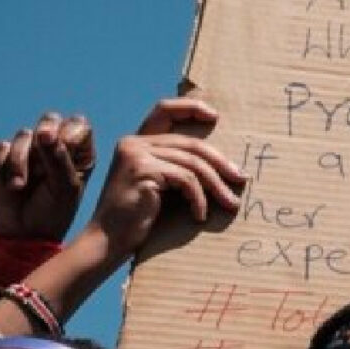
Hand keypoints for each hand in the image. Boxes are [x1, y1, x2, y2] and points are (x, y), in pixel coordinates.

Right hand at [0, 112, 96, 241]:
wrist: (24, 233)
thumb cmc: (54, 212)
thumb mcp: (64, 187)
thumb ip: (58, 158)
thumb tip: (44, 133)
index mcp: (80, 152)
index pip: (78, 125)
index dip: (69, 133)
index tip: (65, 148)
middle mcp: (56, 146)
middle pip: (50, 120)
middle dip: (44, 134)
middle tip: (40, 147)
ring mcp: (30, 151)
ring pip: (23, 135)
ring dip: (20, 159)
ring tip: (21, 185)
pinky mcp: (6, 158)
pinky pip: (1, 147)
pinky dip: (4, 164)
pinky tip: (10, 184)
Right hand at [88, 98, 244, 258]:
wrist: (108, 241)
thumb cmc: (138, 218)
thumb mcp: (160, 185)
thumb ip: (176, 166)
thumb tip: (225, 164)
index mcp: (136, 142)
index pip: (164, 110)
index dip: (190, 107)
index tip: (215, 116)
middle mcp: (133, 143)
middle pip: (190, 144)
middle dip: (220, 163)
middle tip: (240, 179)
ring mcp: (135, 155)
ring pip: (192, 163)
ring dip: (216, 186)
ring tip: (231, 203)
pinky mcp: (142, 170)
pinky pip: (186, 180)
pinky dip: (199, 199)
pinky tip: (200, 216)